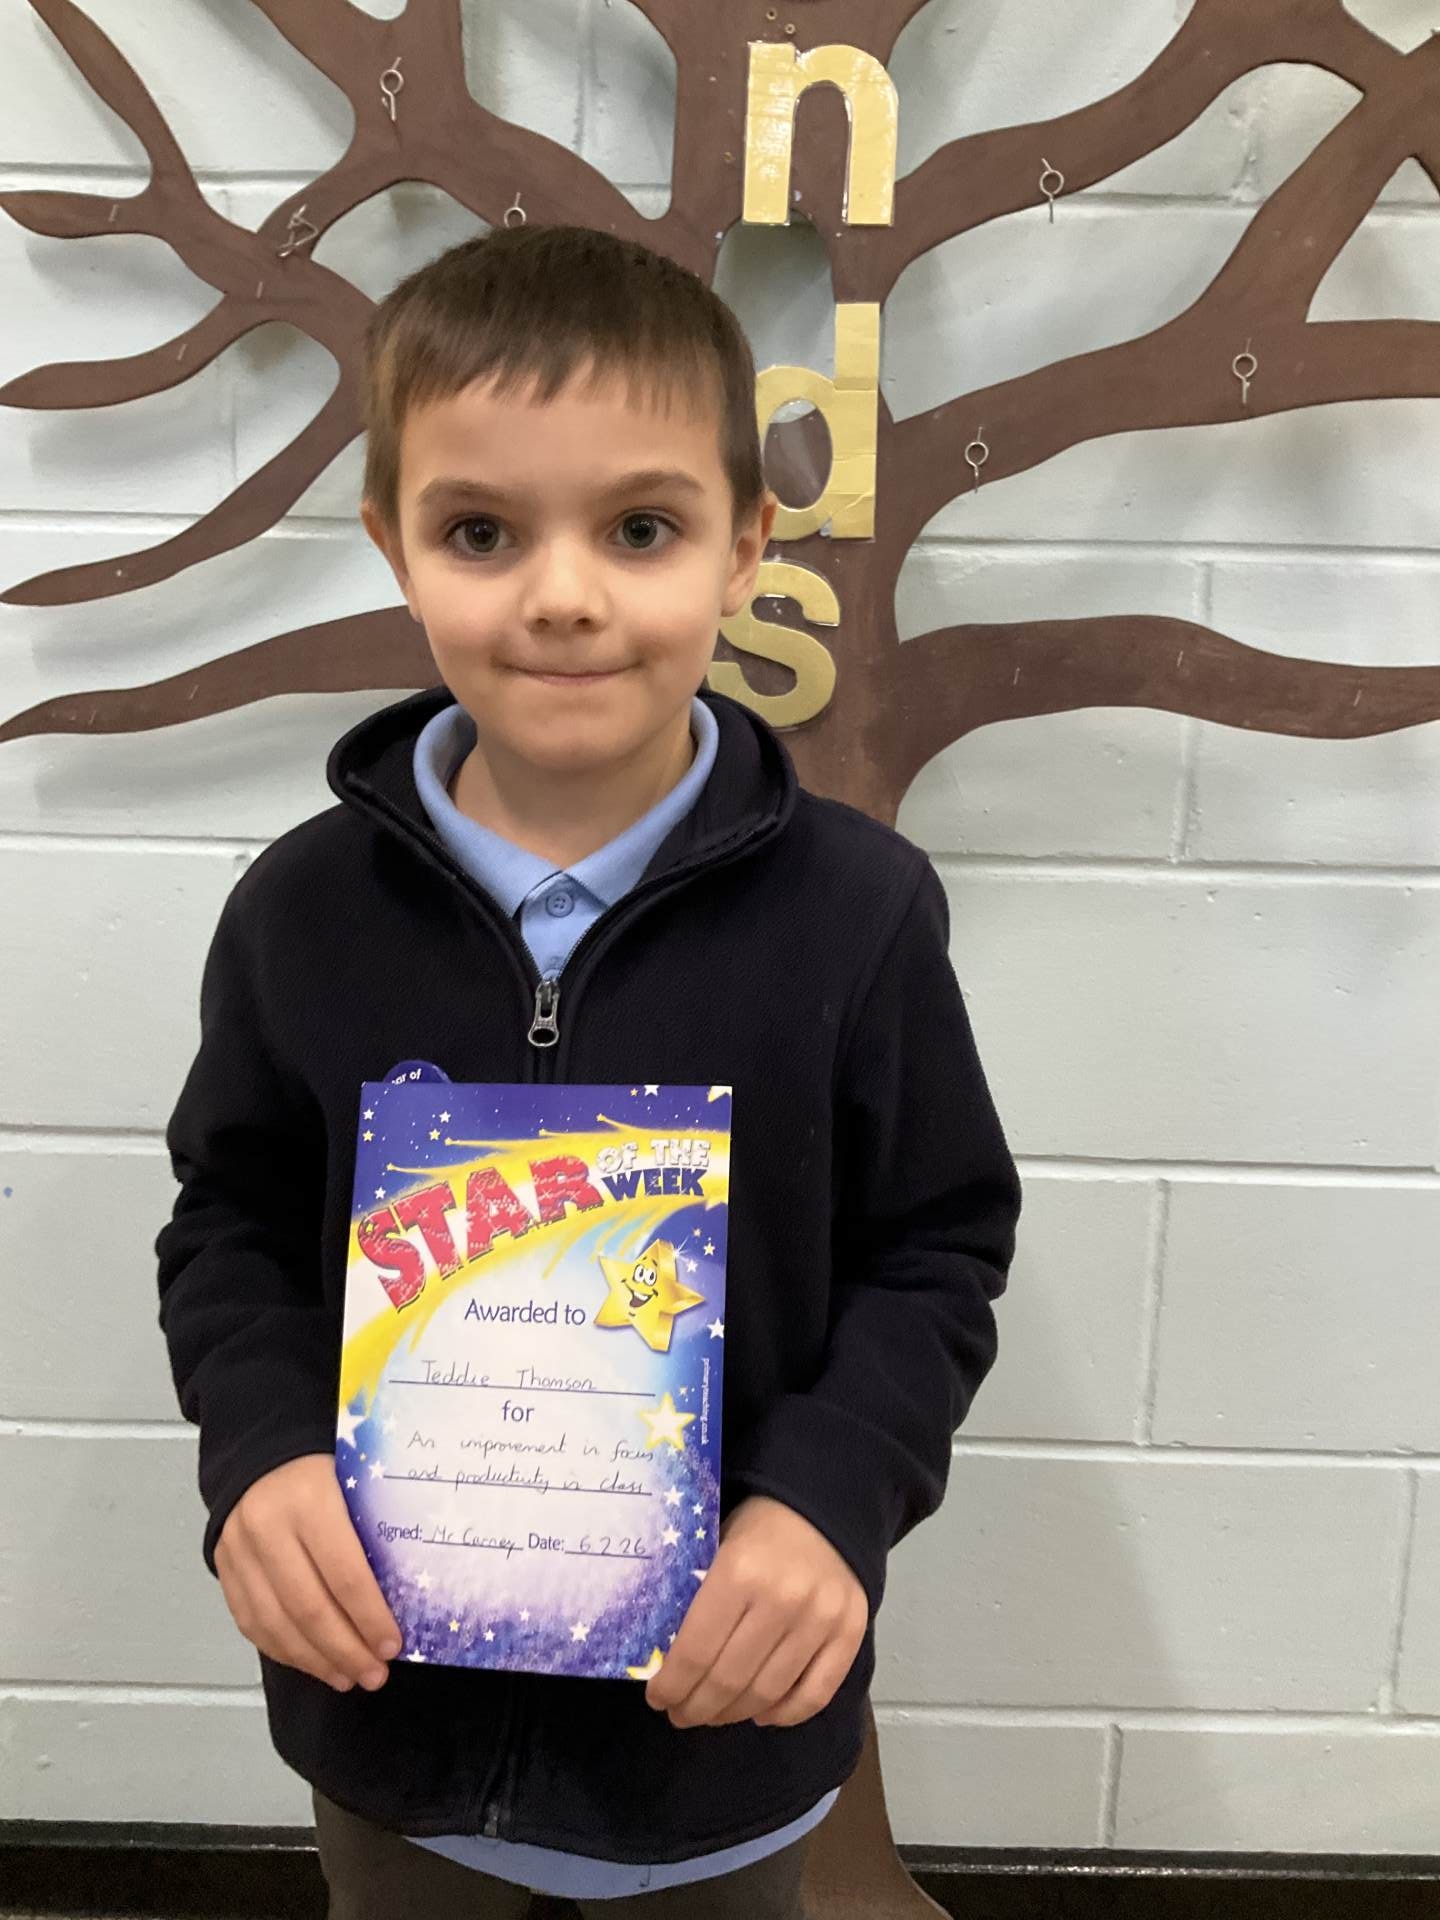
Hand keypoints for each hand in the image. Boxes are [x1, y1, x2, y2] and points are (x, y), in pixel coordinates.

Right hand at [214, 1453, 401, 1693]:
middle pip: (308, 1608)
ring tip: (347, 1677)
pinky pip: (252, 1623)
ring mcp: (239, 1551)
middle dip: (346, 1650)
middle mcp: (267, 1527)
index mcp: (309, 1500)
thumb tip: (409, 1593)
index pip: (345, 1574)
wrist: (262, 1451)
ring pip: (276, 1624)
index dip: (370, 1618)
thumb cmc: (323, 1469)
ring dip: (315, 1660)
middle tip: (374, 1674)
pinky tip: (312, 1662)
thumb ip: (373, 1529)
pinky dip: (284, 1651)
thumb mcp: (354, 1482)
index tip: (392, 1646)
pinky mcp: (224, 1568)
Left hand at [645, 1494, 867, 1730]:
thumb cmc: (758, 1529)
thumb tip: (665, 1658)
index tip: (658, 1699)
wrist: (823, 1508)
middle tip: (681, 1715)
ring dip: (734, 1714)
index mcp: (739, 1572)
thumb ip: (695, 1598)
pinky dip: (785, 1715)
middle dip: (697, 1707)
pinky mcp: (850, 1633)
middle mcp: (782, 1599)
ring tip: (714, 1715)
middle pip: (730, 1680)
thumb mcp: (716, 1547)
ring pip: (768, 1694)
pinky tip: (761, 1714)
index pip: (696, 1652)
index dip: (672, 1686)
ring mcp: (821, 1620)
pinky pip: (815, 1694)